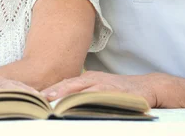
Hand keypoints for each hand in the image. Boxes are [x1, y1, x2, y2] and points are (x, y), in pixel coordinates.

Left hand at [41, 71, 164, 107]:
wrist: (148, 87)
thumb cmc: (122, 91)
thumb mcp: (100, 88)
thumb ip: (84, 93)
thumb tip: (64, 103)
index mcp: (87, 78)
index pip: (64, 84)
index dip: (50, 90)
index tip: (35, 96)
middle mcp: (93, 79)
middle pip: (68, 85)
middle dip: (53, 91)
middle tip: (38, 99)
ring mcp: (103, 85)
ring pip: (80, 90)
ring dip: (65, 96)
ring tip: (51, 103)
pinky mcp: (113, 92)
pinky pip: (97, 96)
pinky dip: (85, 101)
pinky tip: (76, 106)